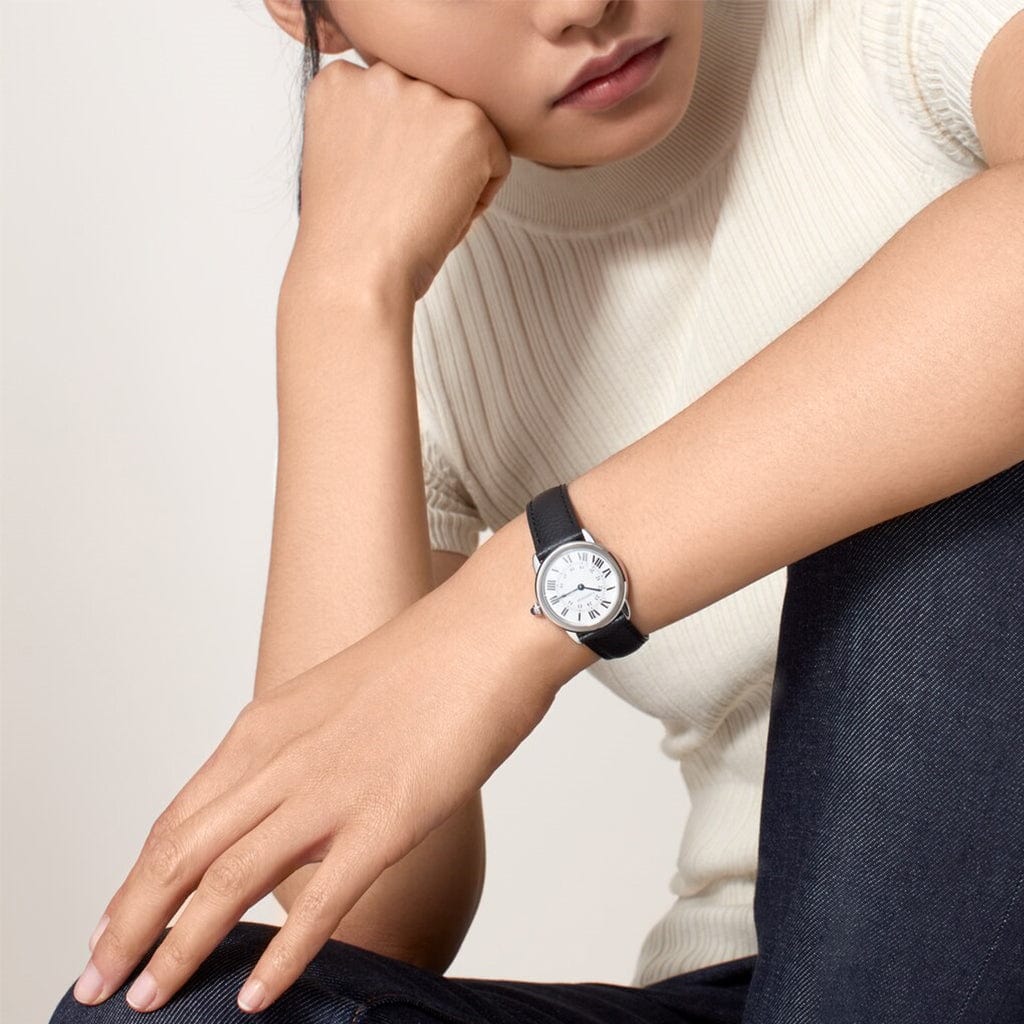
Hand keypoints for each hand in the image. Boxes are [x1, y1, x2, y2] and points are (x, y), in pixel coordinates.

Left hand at [74, 577, 561, 1014]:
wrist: (488, 629)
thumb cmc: (427, 660)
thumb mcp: (336, 701)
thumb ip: (301, 753)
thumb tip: (287, 805)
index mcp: (265, 728)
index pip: (176, 818)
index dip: (135, 881)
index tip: (112, 925)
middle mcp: (280, 759)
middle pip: (177, 855)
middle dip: (128, 927)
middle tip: (95, 982)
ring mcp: (329, 791)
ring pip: (225, 882)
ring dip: (177, 949)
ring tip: (147, 1000)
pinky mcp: (385, 818)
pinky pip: (318, 902)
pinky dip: (280, 955)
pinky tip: (257, 996)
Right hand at [292, 56, 511, 302]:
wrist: (355, 270)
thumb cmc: (348, 236)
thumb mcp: (340, 159)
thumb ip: (370, 126)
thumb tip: (415, 128)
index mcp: (340, 83)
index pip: (394, 103)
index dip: (395, 152)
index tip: (383, 184)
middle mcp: (381, 76)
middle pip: (432, 112)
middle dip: (428, 155)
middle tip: (404, 201)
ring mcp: (427, 95)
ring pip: (465, 135)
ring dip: (454, 174)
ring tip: (419, 209)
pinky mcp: (469, 123)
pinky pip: (497, 160)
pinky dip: (480, 196)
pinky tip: (441, 216)